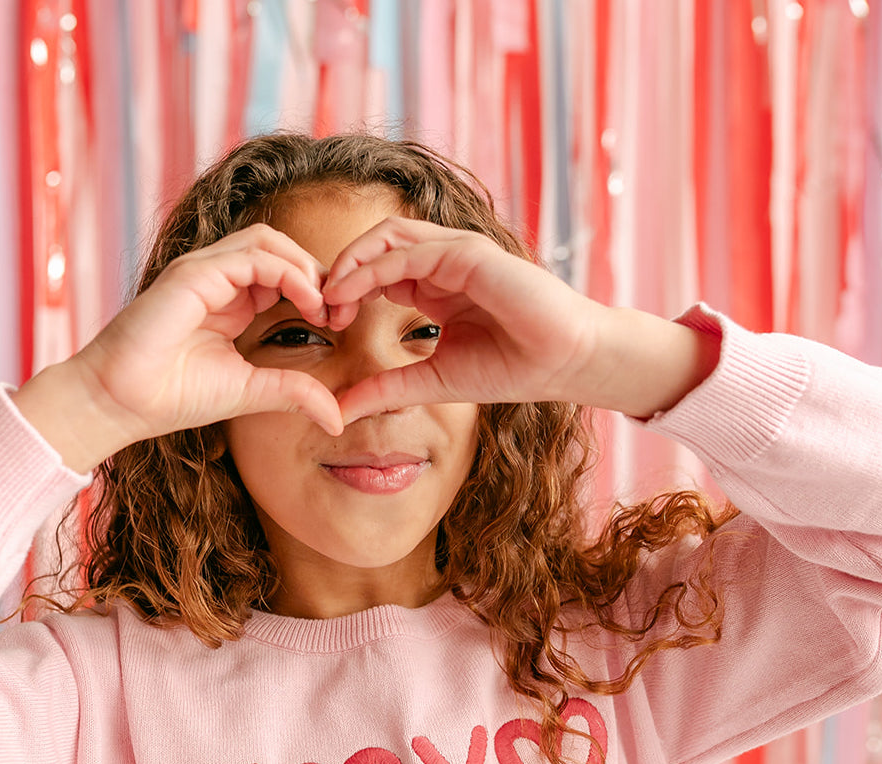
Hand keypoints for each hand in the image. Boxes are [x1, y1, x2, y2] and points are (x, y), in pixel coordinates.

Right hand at [14, 225, 343, 470]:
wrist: (121, 402)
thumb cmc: (175, 396)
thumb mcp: (252, 393)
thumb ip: (294, 393)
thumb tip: (337, 420)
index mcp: (231, 300)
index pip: (284, 272)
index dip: (318, 290)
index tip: (341, 324)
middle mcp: (218, 279)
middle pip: (281, 248)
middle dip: (318, 273)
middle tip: (342, 311)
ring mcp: (204, 271)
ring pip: (268, 242)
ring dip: (306, 268)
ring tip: (327, 307)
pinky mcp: (194, 274)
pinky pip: (252, 257)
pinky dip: (288, 273)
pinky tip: (309, 304)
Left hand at [322, 217, 718, 422]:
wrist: (565, 362)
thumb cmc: (511, 368)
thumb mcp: (431, 380)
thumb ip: (385, 388)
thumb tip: (337, 409)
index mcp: (435, 284)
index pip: (377, 269)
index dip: (345, 290)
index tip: (325, 322)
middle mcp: (442, 261)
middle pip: (375, 244)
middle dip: (339, 270)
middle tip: (316, 306)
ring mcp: (456, 251)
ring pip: (387, 236)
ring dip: (349, 262)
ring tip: (328, 296)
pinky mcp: (468, 252)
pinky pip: (409, 249)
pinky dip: (373, 267)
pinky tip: (350, 292)